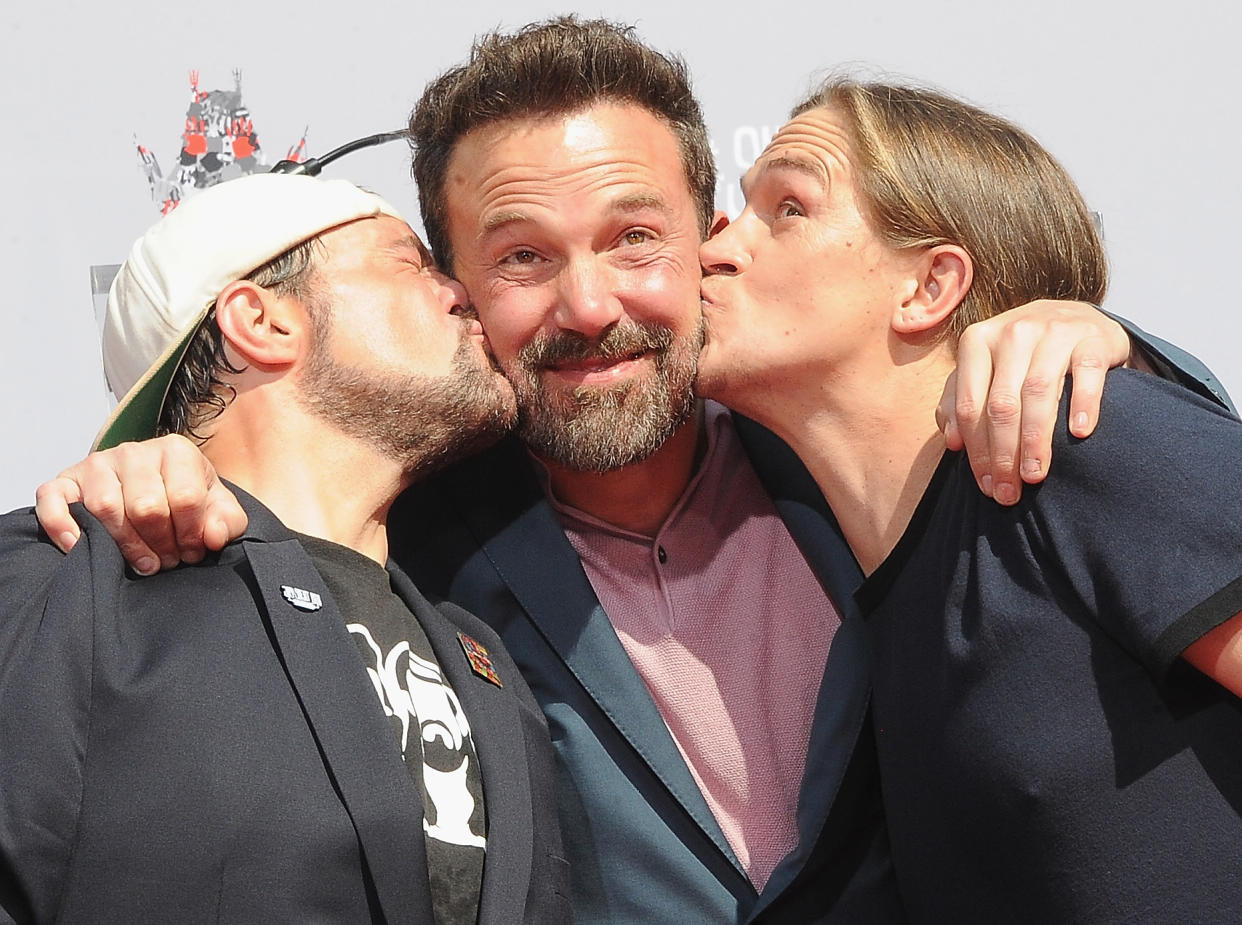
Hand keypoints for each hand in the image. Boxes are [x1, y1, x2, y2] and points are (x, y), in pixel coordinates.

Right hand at [33, 434, 246, 574]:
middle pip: (146, 507)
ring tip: (143, 562)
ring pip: (105, 508)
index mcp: (175, 451)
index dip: (191, 534)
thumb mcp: (219, 508)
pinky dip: (62, 526)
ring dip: (125, 546)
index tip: (193, 551)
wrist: (154, 491)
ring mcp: (97, 464)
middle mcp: (133, 451)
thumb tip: (212, 536)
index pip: (185, 497)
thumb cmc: (188, 501)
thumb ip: (227, 521)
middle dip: (161, 544)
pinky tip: (79, 547)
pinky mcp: (65, 481)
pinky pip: (53, 500)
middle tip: (168, 561)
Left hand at [937, 300, 1129, 504]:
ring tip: (1034, 475)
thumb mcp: (983, 369)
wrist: (1073, 316)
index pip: (970, 406)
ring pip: (1039, 392)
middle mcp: (1012, 333)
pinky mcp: (1093, 337)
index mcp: (977, 341)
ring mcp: (1053, 331)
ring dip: (1035, 440)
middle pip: (1002, 404)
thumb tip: (952, 441)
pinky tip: (1079, 433)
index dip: (976, 450)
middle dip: (1003, 454)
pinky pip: (1086, 373)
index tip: (987, 485)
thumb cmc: (1019, 355)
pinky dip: (1082, 404)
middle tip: (1009, 492)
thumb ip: (959, 400)